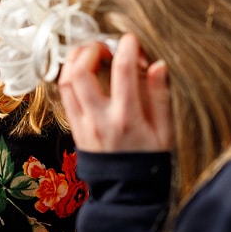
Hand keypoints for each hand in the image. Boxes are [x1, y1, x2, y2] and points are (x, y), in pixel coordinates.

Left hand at [57, 35, 172, 152]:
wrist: (128, 192)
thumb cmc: (151, 161)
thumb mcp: (167, 133)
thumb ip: (161, 97)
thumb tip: (158, 65)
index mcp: (127, 118)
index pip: (122, 71)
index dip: (126, 47)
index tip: (131, 39)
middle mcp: (99, 119)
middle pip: (80, 72)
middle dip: (91, 49)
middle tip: (106, 46)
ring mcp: (82, 124)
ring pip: (65, 81)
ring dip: (75, 60)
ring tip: (92, 54)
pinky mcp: (74, 128)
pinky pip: (64, 94)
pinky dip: (70, 76)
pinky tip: (84, 71)